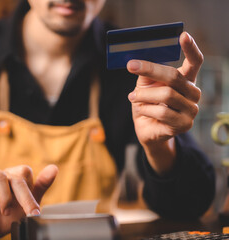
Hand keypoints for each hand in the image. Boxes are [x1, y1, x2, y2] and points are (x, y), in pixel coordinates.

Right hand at [0, 164, 57, 239]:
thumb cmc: (7, 215)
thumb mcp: (27, 204)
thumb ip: (41, 186)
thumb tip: (54, 168)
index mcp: (15, 176)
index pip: (26, 173)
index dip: (31, 192)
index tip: (35, 212)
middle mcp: (2, 175)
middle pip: (15, 177)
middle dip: (23, 197)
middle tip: (27, 214)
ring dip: (5, 197)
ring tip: (6, 211)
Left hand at [127, 32, 202, 173]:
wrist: (146, 129)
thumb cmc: (147, 103)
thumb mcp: (145, 85)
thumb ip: (146, 73)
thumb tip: (137, 60)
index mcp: (186, 80)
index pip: (195, 62)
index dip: (191, 48)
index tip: (182, 35)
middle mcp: (193, 93)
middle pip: (174, 76)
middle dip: (150, 69)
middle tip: (131, 65)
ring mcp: (191, 110)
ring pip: (166, 95)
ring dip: (144, 95)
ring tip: (133, 97)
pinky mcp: (184, 125)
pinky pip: (162, 112)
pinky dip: (146, 109)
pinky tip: (140, 109)